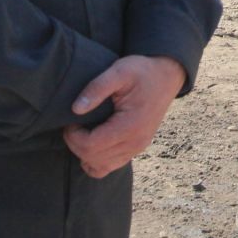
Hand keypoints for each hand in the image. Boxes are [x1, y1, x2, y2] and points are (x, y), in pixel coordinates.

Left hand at [61, 54, 186, 177]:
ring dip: (84, 153)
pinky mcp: (136, 148)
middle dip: (75, 144)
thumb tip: (75, 109)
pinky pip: (110, 166)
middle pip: (93, 158)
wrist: (166, 75)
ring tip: (83, 132)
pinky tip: (93, 143)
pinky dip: (96, 161)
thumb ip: (97, 87)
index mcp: (130, 125)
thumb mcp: (119, 70)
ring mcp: (137, 147)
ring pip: (101, 166)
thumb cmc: (142, 71)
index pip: (91, 146)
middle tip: (74, 125)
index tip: (71, 120)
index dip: (73, 136)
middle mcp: (135, 142)